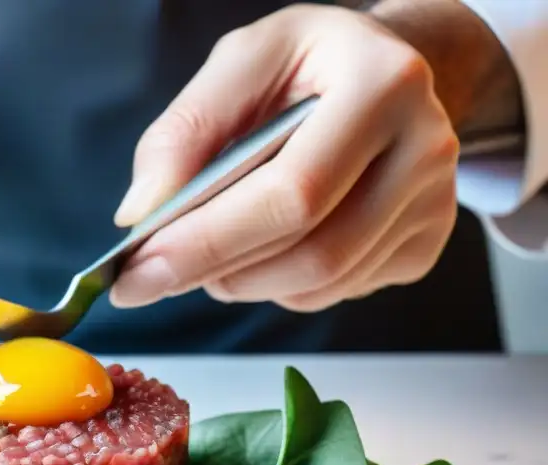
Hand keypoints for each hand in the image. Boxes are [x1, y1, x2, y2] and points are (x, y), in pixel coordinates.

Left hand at [109, 3, 465, 312]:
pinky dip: (281, 285)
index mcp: (381, 85)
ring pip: (320, 285)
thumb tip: (140, 214)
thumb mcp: (240, 64)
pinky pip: (336, 293)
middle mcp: (424, 147)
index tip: (137, 274)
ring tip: (210, 251)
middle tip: (155, 275)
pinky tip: (266, 246)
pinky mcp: (426, 243)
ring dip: (244, 283)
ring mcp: (434, 203)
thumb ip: (183, 132)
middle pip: (312, 254)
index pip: (290, 194)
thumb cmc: (304, 68)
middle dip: (217, 273)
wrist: (380, 74)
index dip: (207, 243)